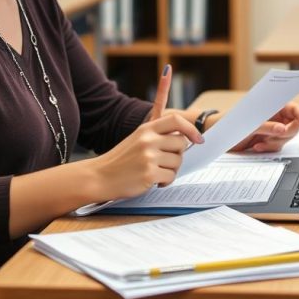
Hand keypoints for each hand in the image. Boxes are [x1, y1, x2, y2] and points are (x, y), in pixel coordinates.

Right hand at [91, 64, 203, 198]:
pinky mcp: (149, 173)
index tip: (198, 139)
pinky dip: (165, 182)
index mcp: (146, 129)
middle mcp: (148, 140)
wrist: (100, 176)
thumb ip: (156, 131)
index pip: (176, 121)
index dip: (191, 129)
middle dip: (178, 155)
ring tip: (156, 172)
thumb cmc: (120, 159)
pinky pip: (171, 176)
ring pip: (177, 162)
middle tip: (165, 162)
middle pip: (181, 144)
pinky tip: (153, 181)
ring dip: (171, 170)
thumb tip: (177, 117)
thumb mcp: (136, 137)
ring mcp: (148, 156)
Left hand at [226, 102, 298, 152]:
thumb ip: (267, 126)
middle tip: (273, 136)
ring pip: (286, 138)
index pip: (295, 108)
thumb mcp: (249, 125)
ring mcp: (273, 128)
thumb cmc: (232, 123)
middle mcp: (276, 116)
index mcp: (273, 106)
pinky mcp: (269, 140)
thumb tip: (283, 129)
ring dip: (274, 142)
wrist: (220, 137)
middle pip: (294, 126)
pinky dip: (268, 148)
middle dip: (284, 134)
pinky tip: (256, 146)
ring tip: (259, 142)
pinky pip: (278, 146)